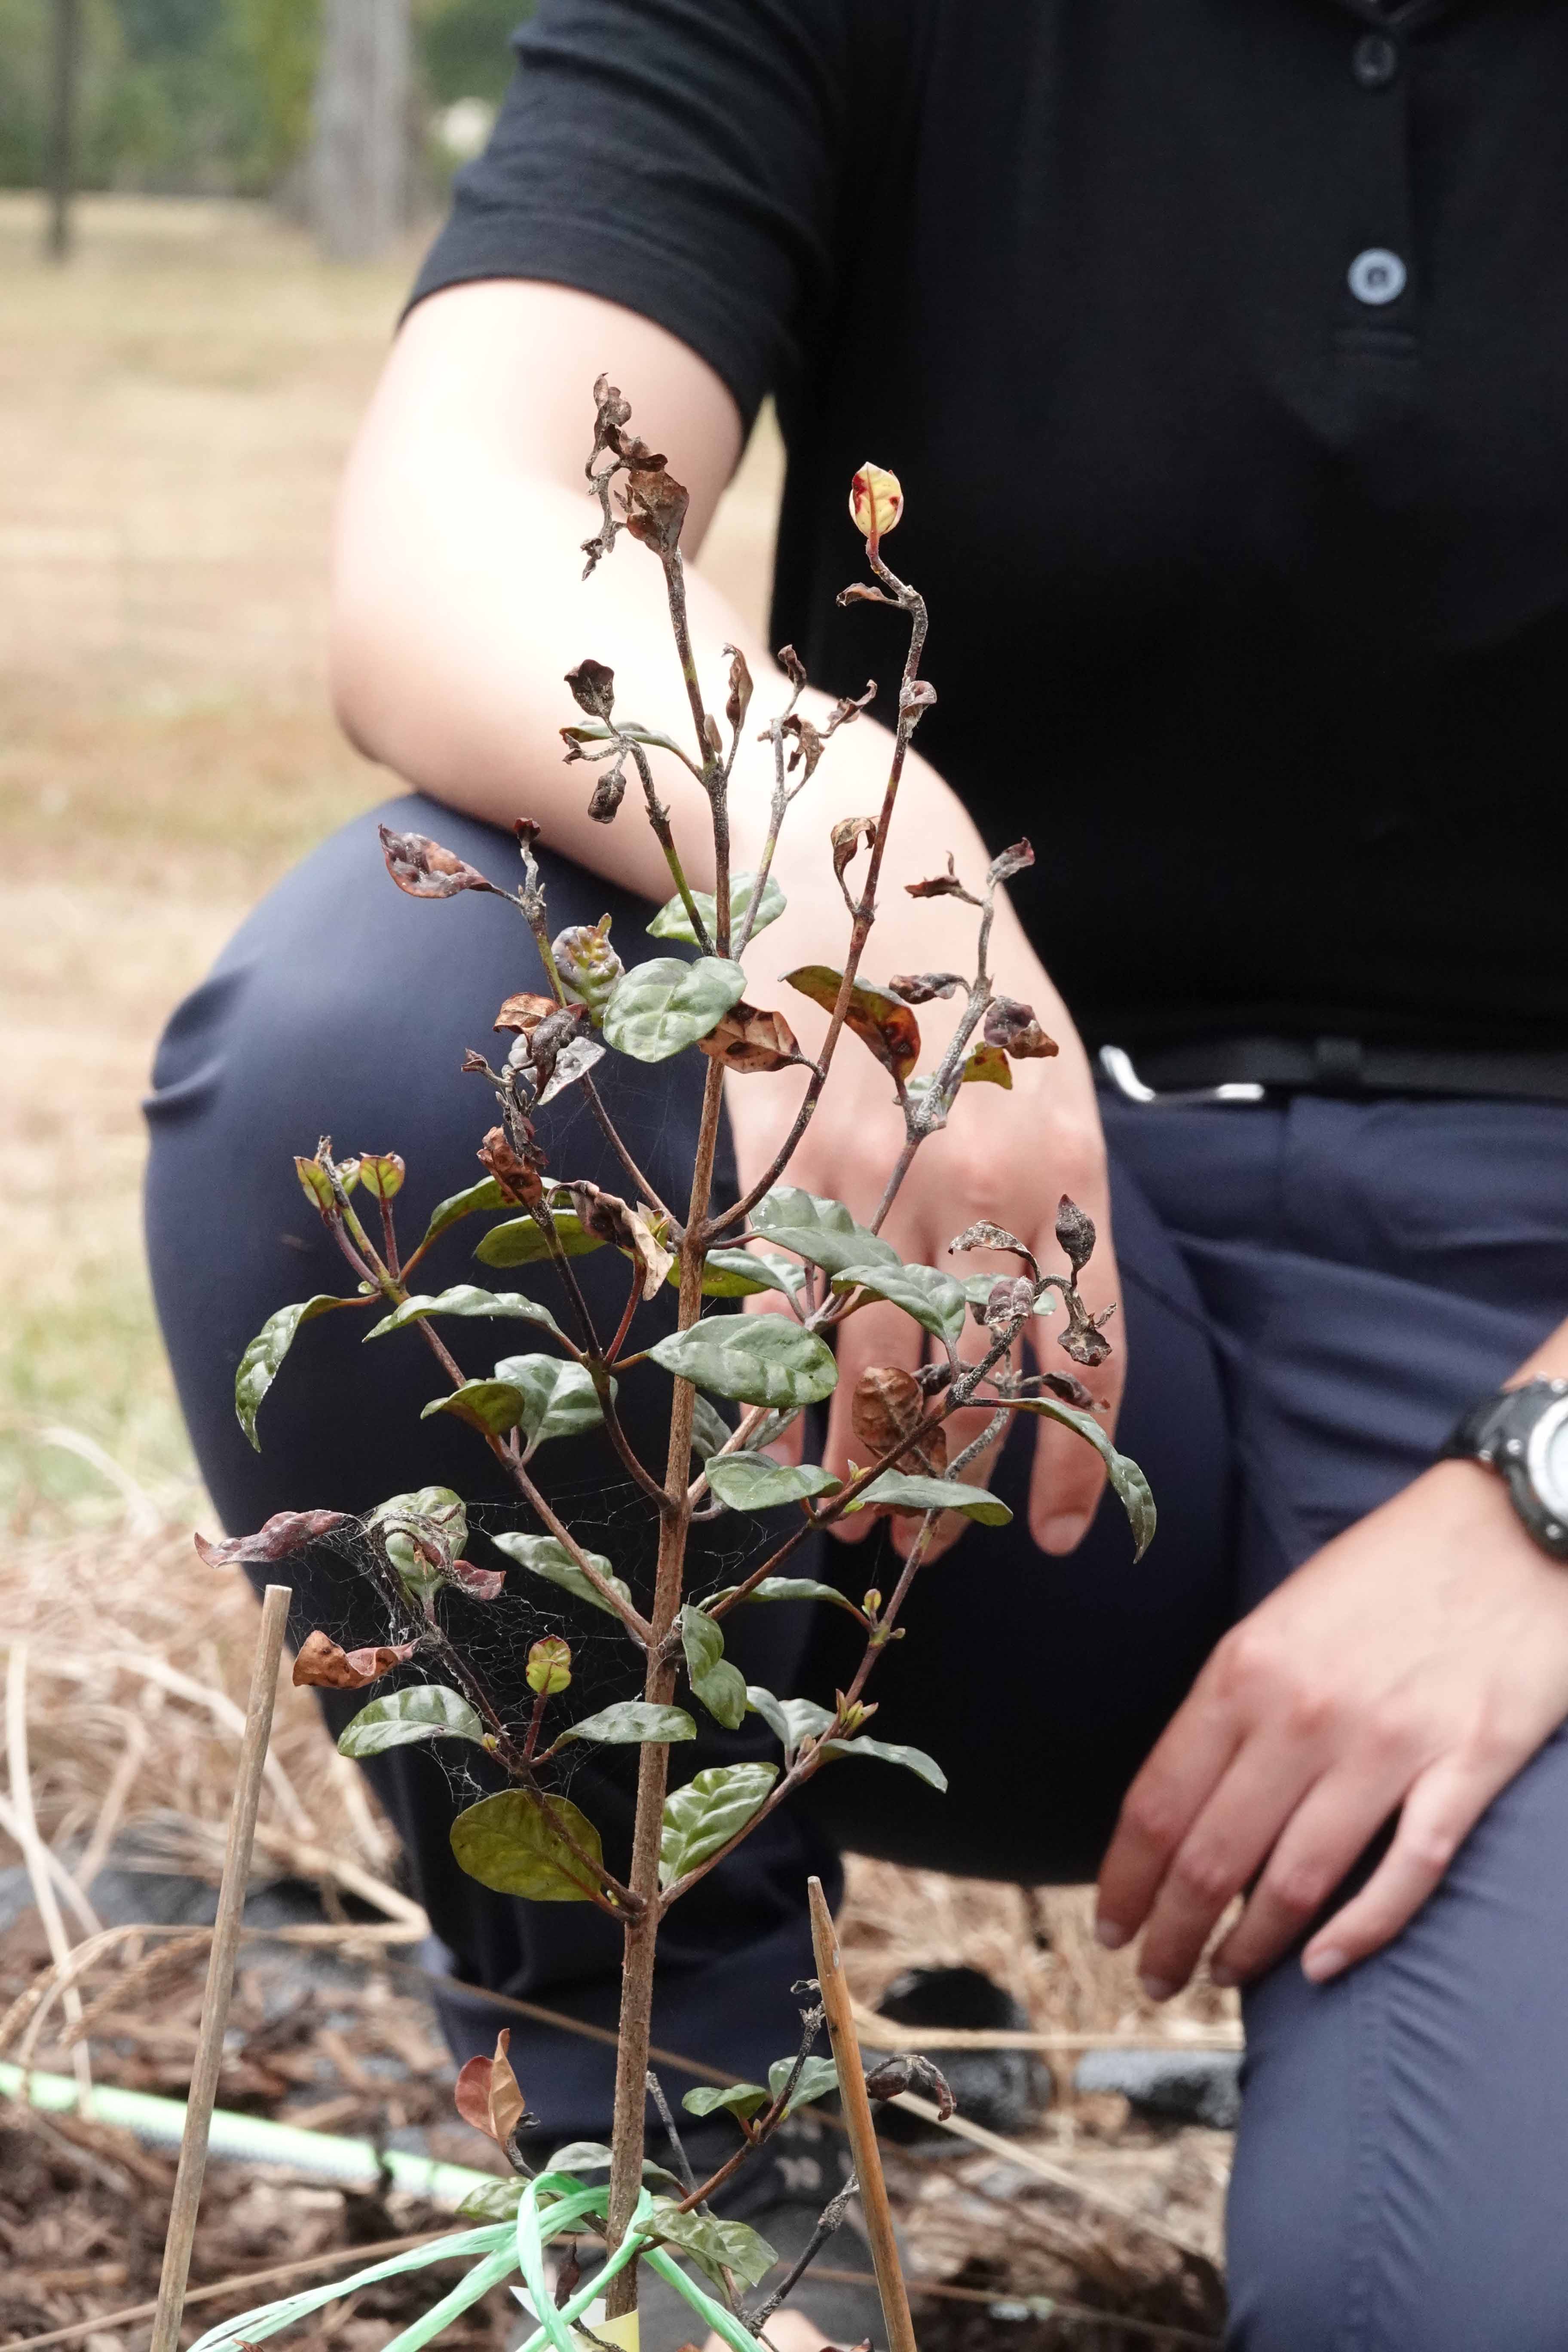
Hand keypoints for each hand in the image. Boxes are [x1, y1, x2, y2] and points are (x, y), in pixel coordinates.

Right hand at [722, 834, 1123, 1557]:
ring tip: (857, 1525)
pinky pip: (780, 1307)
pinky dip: (778, 1388)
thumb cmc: (966, 985)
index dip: (1069, 1464)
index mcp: (1067, 1169)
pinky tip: (775, 1445)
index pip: (1082, 1356)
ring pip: (869, 1362)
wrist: (860, 859)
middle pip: (967, 1381)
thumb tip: (1040, 1344)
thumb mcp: (1050, 1086)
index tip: (1058, 1538)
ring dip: (860, 1462)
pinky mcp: (777, 1159)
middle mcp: (976, 1182)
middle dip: (949, 1489)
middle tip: (931, 1556)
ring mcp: (869, 1173)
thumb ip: (1053, 1207)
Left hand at [1096, 1457, 1567, 1991]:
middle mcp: (1305, 1714)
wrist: (1513, 1528)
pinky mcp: (1466, 1768)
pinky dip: (1357, 1934)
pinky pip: (1403, 1875)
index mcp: (1246, 1669)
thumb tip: (1188, 1797)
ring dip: (1249, 1948)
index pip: (1158, 1801)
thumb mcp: (1281, 1618)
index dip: (1125, 1878)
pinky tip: (1321, 1966)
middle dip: (1170, 1931)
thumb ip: (1234, 1703)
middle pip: (1212, 1856)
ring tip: (1223, 1979)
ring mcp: (1389, 1747)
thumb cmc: (1389, 1570)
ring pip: (1294, 1882)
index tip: (1109, 1926)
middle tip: (1154, 1976)